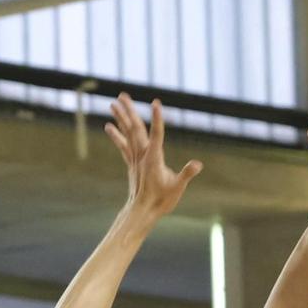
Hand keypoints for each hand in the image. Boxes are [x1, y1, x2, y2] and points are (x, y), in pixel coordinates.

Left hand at [106, 92, 201, 219]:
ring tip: (113, 103)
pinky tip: (109, 125)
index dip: (157, 118)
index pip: (157, 134)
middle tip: (122, 95)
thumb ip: (187, 174)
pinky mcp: (132, 164)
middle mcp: (142, 155)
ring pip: (127, 134)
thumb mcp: (177, 188)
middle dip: (129, 111)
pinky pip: (123, 145)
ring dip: (121, 118)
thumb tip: (198, 164)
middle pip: (135, 129)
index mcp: (154, 158)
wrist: (142, 212)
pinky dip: (116, 134)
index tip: (155, 102)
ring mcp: (135, 159)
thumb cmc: (161, 201)